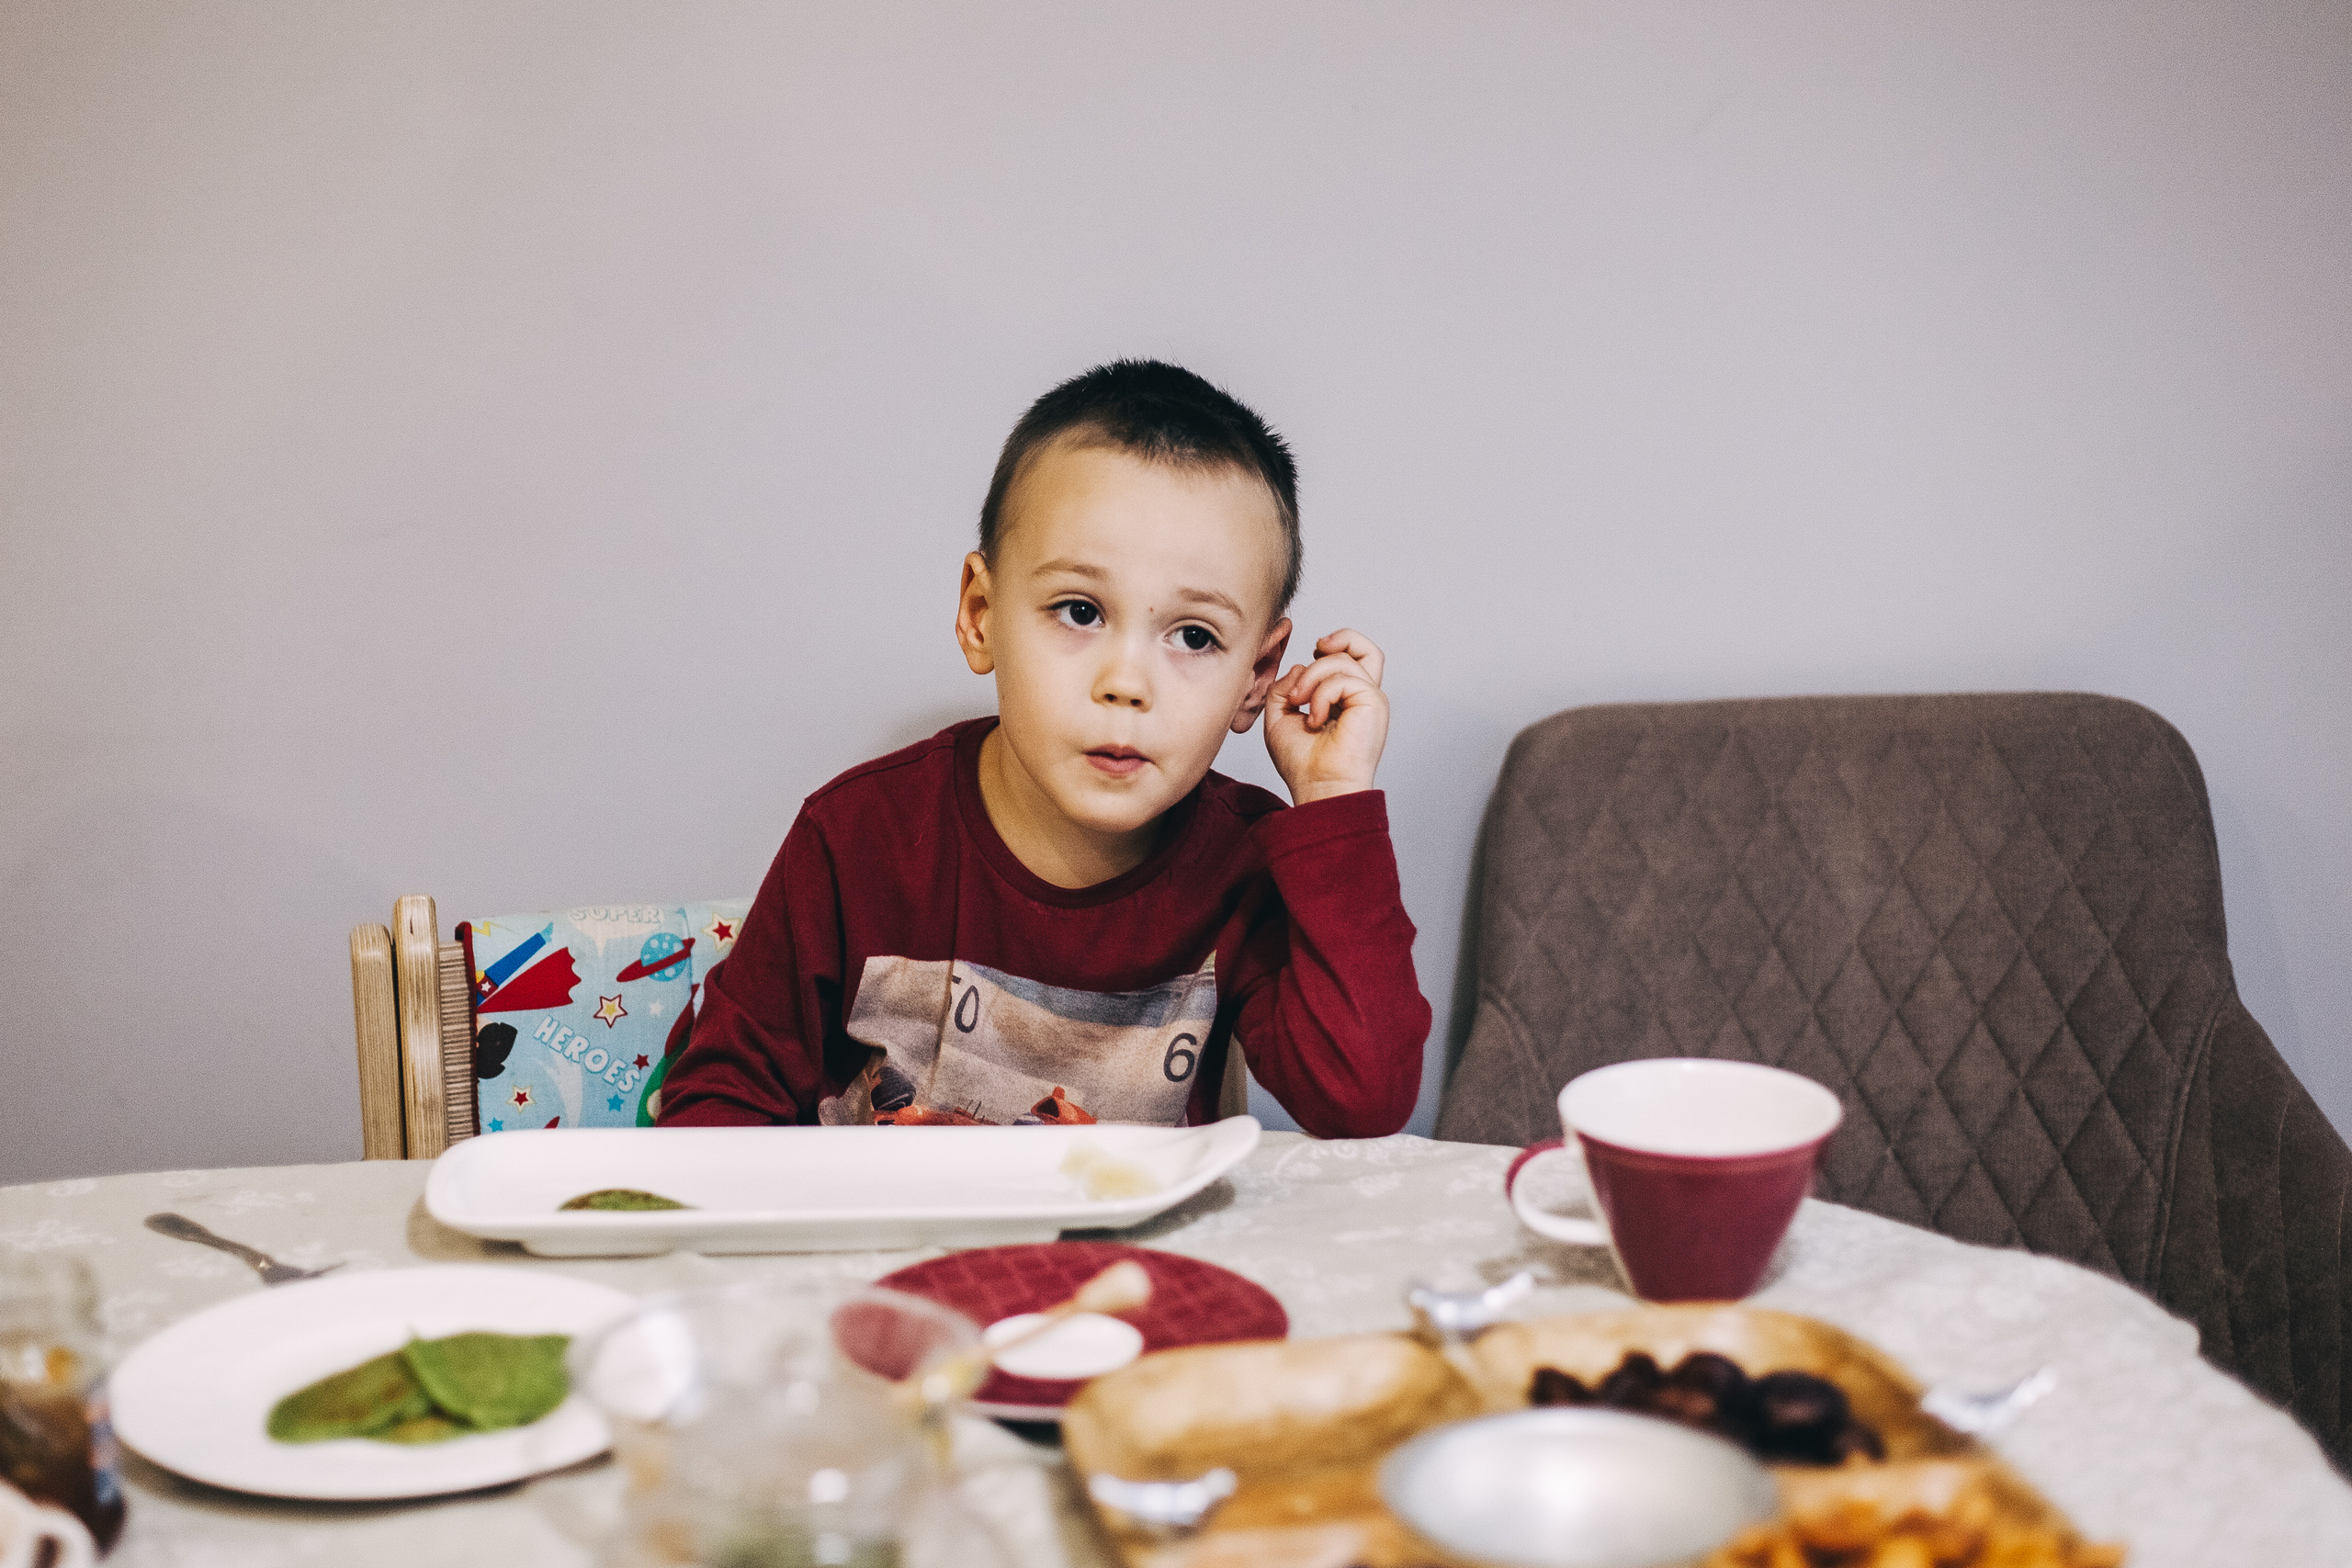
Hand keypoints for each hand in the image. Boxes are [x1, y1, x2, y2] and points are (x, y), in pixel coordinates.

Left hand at [1263, 628, 1389, 804]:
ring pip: (1344, 660)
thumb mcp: (1280, 717)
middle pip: (1365, 649)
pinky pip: (1344, 678)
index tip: (1311, 655)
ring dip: (1312, 677)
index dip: (1334, 645)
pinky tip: (1314, 720)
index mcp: (1346, 700)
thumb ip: (1284, 688)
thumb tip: (1300, 665)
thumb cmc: (1302, 763)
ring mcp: (1370, 700)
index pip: (1353, 657)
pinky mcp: (1373, 703)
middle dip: (1337, 640)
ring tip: (1299, 704)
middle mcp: (1362, 698)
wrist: (1318, 788)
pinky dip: (1321, 694)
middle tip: (1312, 655)